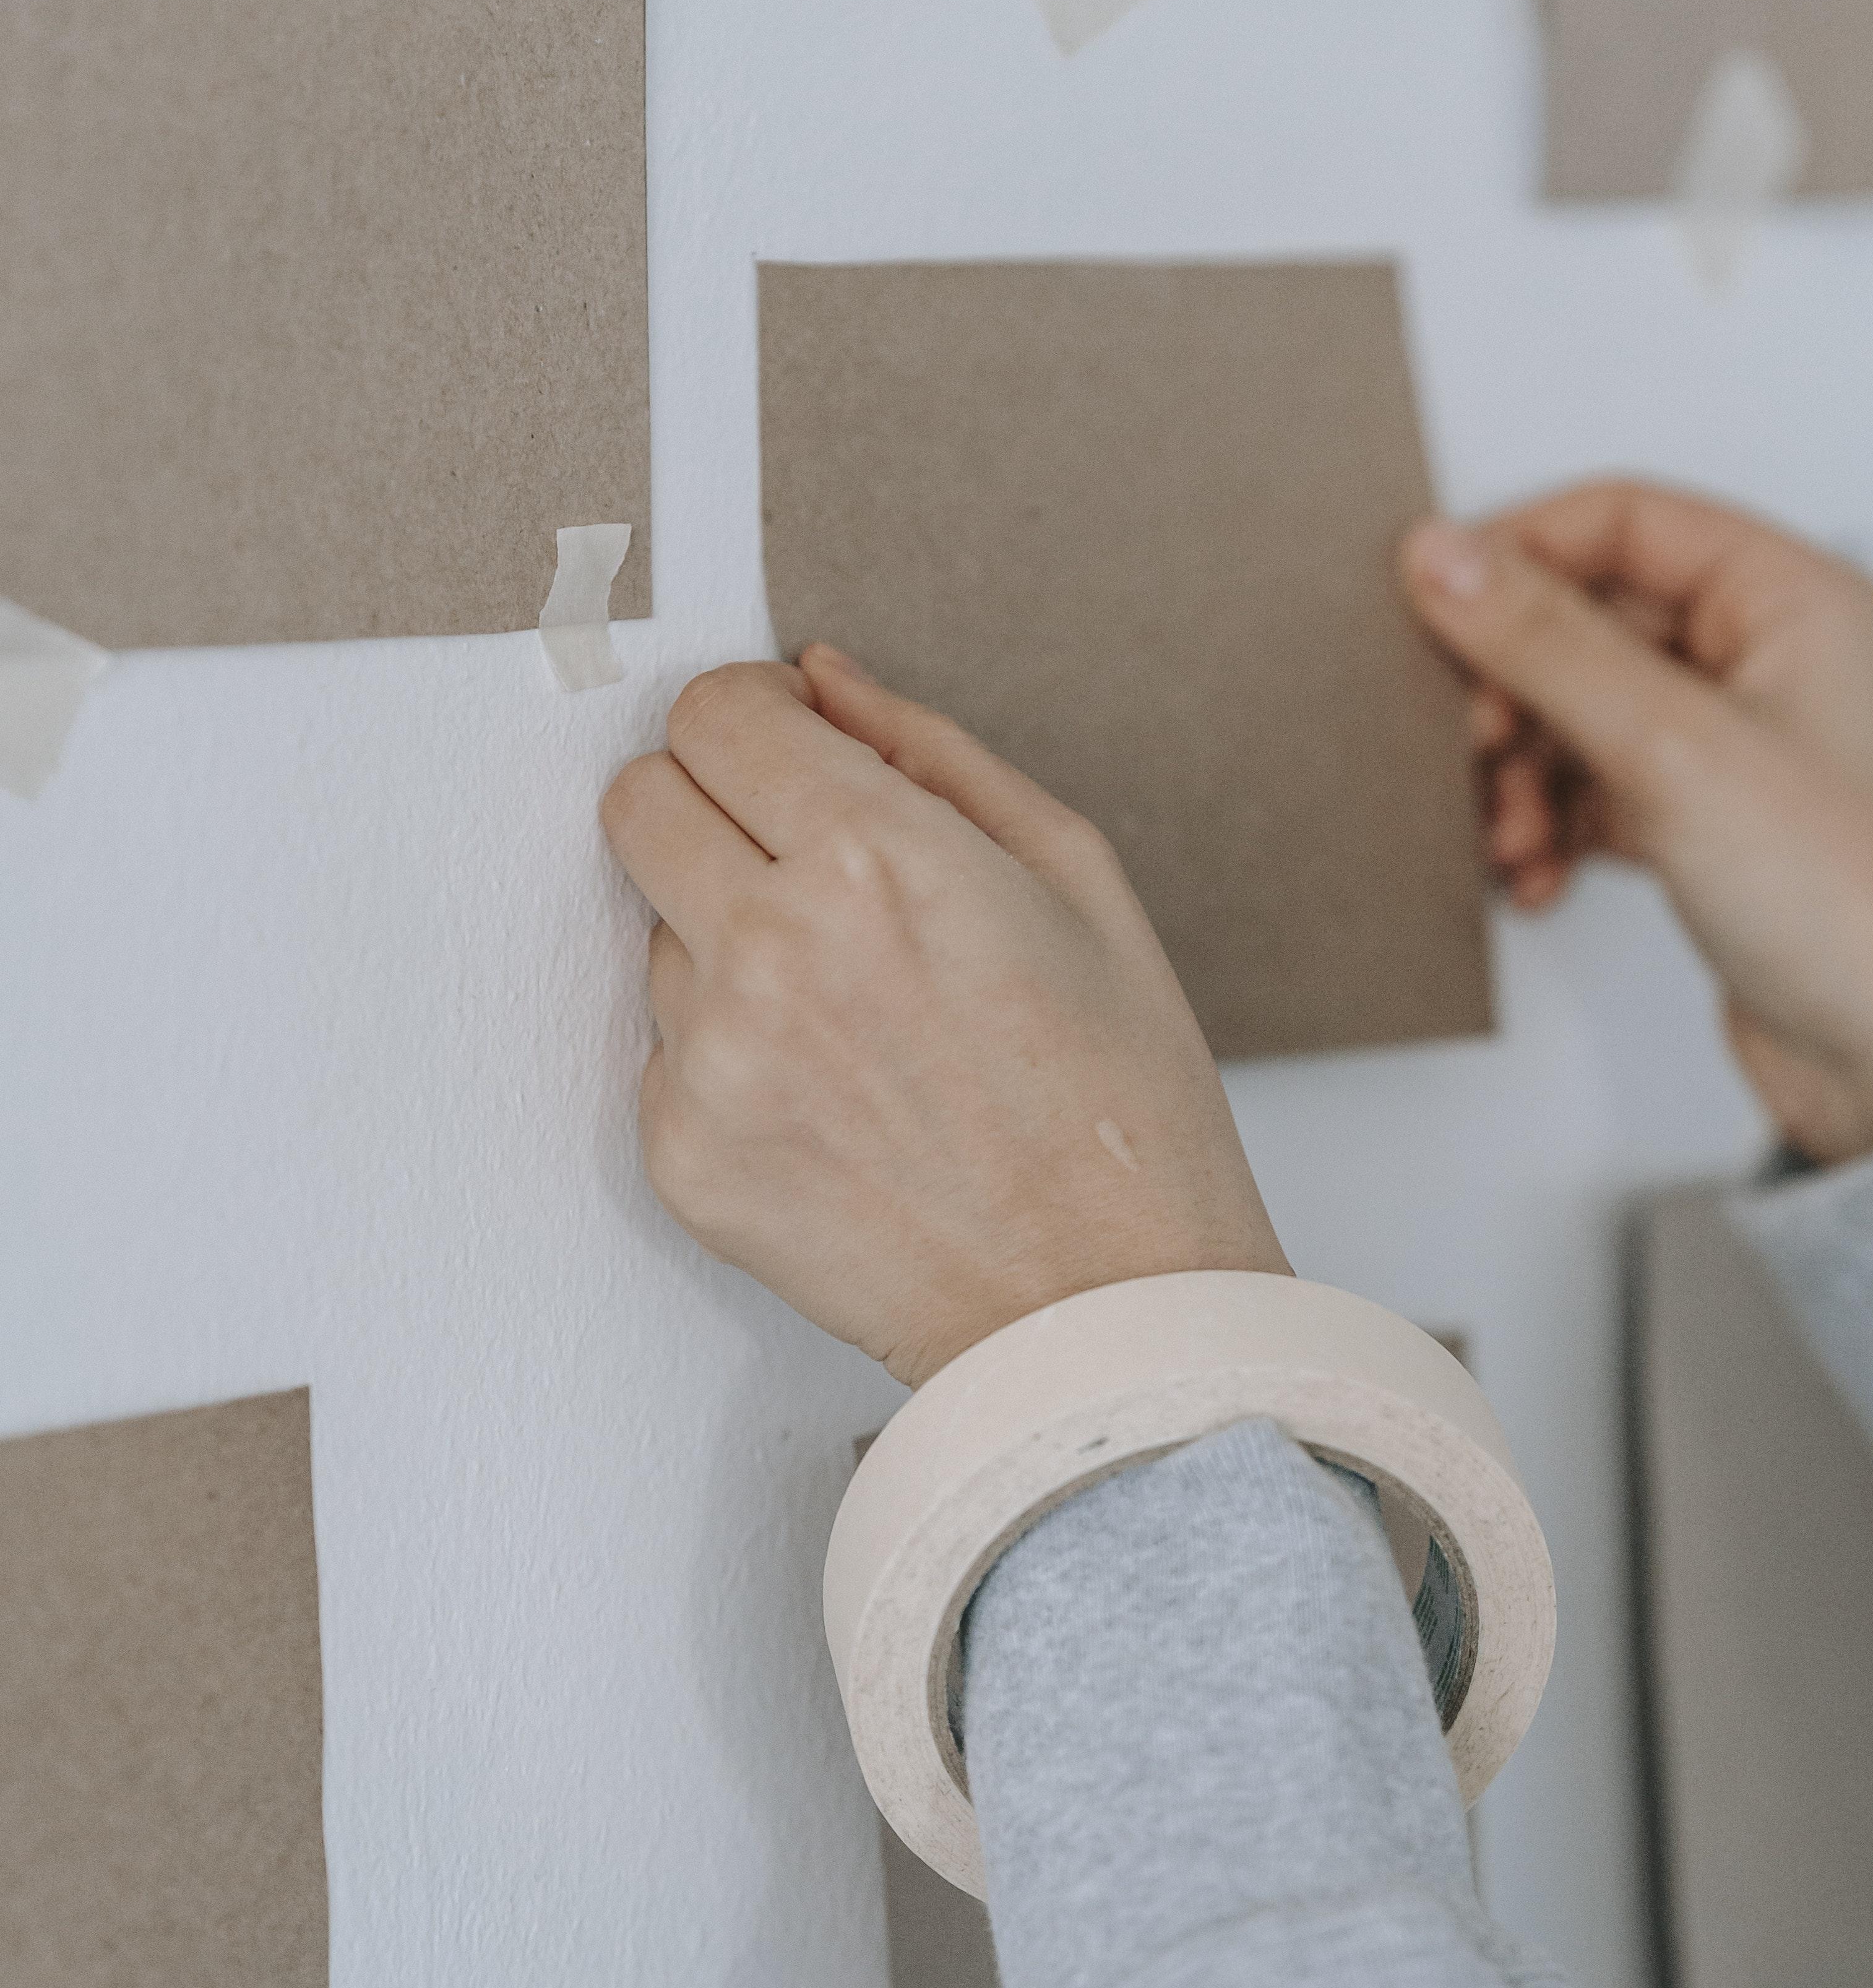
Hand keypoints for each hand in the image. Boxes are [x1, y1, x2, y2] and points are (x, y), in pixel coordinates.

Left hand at [600, 653, 1286, 1386]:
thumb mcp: (1074, 877)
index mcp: (875, 857)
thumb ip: (931, 755)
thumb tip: (819, 677)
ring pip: (654, 930)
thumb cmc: (1118, 1098)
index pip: (713, 716)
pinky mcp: (683, 1158)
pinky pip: (667, 1051)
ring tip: (854, 1015)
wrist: (1104, 1309)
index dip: (754, 719)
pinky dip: (732, 1054)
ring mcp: (714, 1063)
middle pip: (638, 802)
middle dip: (708, 802)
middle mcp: (770, 949)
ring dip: (727, 940)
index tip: (790, 748)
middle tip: (794, 855)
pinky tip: (837, 1098)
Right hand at [1400, 483, 1872, 1165]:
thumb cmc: (1849, 906)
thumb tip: (1442, 554)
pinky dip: (1550, 826)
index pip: (1621, 520)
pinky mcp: (1705, 820)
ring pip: (1578, 711)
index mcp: (1792, 596)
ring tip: (1509, 838)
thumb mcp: (1674, 751)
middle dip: (1512, 690)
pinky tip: (1536, 877)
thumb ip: (1549, 644)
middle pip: (1587, 619)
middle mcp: (1767, 655)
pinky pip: (1592, 788)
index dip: (1516, 556)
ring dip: (1521, 771)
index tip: (1431, 610)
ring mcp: (1734, 741)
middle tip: (1469, 750)